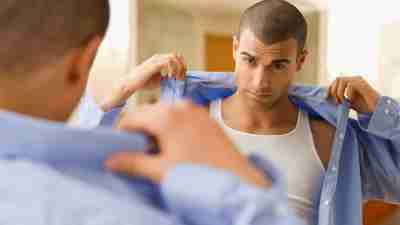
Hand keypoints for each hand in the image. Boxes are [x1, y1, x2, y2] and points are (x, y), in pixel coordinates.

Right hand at [100, 53, 186, 111]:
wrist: (131, 84)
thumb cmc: (144, 83)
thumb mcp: (159, 81)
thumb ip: (168, 79)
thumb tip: (178, 80)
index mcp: (160, 60)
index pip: (176, 58)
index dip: (182, 66)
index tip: (182, 77)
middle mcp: (159, 57)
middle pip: (177, 56)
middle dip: (182, 67)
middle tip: (181, 78)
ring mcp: (156, 60)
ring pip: (173, 57)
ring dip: (178, 68)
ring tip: (176, 78)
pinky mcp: (153, 64)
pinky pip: (167, 62)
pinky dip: (172, 69)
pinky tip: (170, 76)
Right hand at [104, 101, 269, 187]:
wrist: (237, 178)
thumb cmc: (199, 174)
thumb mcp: (161, 170)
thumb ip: (132, 163)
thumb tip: (109, 161)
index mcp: (165, 115)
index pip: (131, 117)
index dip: (121, 133)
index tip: (119, 147)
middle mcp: (180, 106)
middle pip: (148, 113)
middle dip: (140, 130)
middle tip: (140, 151)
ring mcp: (196, 110)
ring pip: (165, 114)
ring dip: (157, 128)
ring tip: (160, 150)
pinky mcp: (207, 118)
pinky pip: (182, 116)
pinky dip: (173, 126)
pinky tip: (178, 145)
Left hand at [328, 76, 380, 113]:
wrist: (376, 110)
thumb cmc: (363, 106)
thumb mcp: (348, 102)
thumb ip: (339, 99)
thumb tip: (326, 99)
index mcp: (350, 82)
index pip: (335, 81)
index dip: (330, 89)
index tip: (327, 99)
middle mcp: (354, 79)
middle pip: (337, 79)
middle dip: (333, 91)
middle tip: (337, 102)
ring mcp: (359, 80)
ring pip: (342, 80)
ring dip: (339, 92)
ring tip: (343, 102)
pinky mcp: (363, 84)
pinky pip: (350, 84)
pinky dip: (347, 93)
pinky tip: (351, 100)